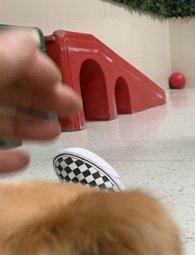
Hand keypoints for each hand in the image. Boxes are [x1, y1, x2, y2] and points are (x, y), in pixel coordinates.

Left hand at [0, 29, 81, 172]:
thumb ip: (6, 61)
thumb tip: (30, 40)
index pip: (7, 61)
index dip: (33, 66)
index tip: (58, 77)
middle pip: (8, 93)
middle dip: (43, 99)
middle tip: (73, 105)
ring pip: (1, 125)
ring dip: (31, 128)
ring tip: (55, 133)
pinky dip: (9, 160)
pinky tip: (24, 160)